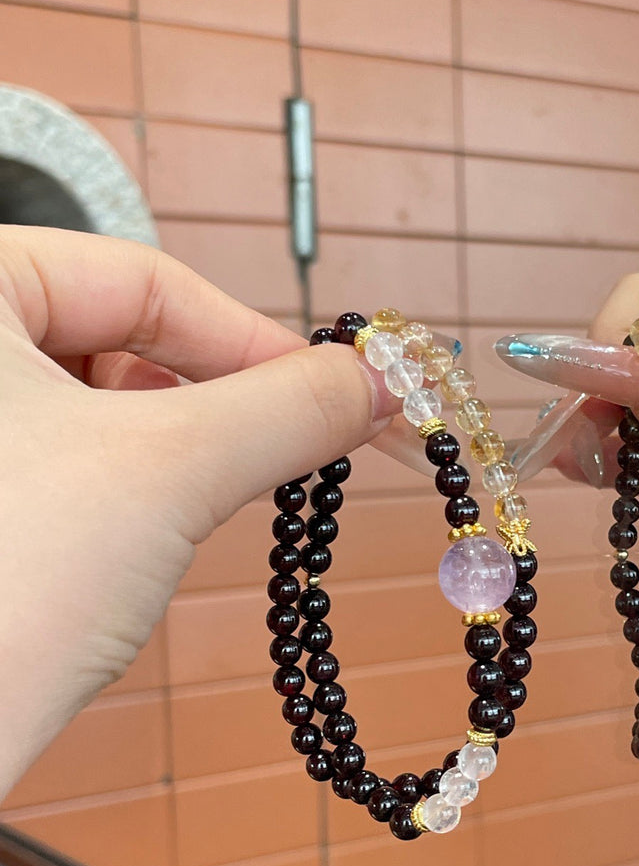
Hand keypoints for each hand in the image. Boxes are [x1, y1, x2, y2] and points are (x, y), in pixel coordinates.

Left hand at [0, 226, 395, 796]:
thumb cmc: (1, 587)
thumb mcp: (171, 470)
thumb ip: (289, 406)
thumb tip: (375, 381)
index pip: (140, 278)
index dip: (253, 339)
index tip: (333, 394)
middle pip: (110, 332)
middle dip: (204, 398)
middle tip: (277, 452)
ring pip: (83, 398)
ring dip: (160, 447)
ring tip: (185, 506)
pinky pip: (48, 452)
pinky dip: (112, 484)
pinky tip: (127, 538)